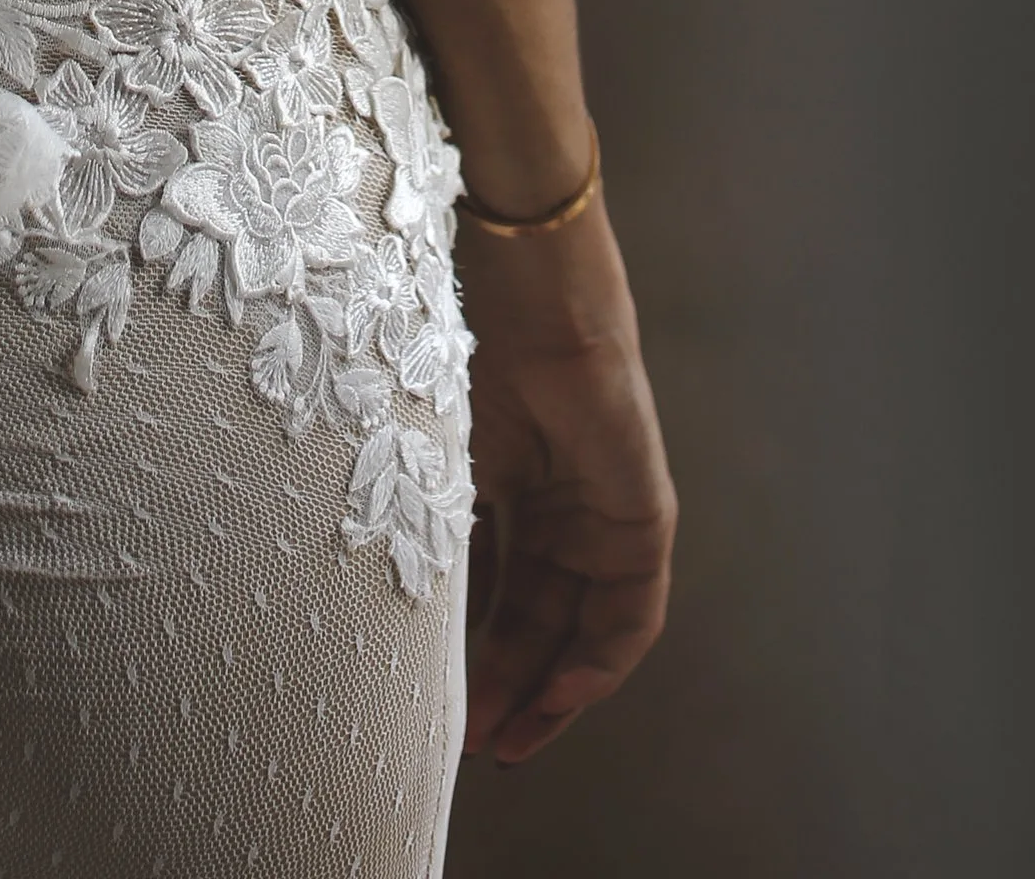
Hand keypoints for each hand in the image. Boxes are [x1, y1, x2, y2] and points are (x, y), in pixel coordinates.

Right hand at [459, 197, 676, 764]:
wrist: (520, 288)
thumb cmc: (460, 346)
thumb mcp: (435, 464)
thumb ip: (433, 535)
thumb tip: (392, 622)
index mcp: (508, 484)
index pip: (500, 594)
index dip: (476, 658)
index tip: (449, 717)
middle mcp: (557, 502)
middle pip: (540, 619)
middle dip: (508, 686)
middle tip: (473, 746)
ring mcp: (600, 505)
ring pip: (582, 622)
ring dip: (549, 685)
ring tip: (505, 737)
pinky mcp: (643, 506)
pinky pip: (634, 603)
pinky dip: (606, 656)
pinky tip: (566, 693)